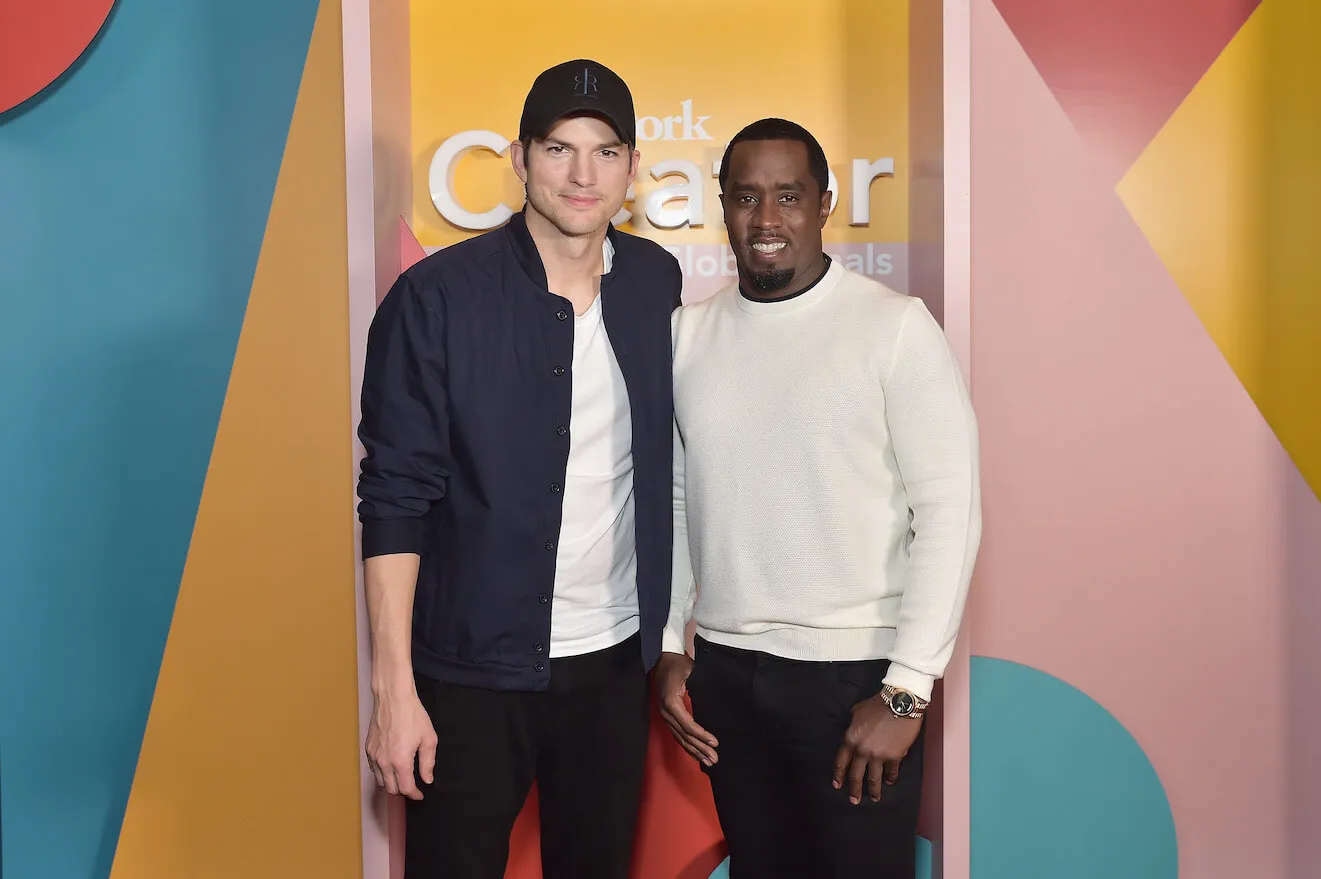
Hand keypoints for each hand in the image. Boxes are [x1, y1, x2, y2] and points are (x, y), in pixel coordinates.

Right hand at [365, 684, 437, 799]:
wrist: (393, 698)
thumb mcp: (428, 739)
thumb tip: (427, 779)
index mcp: (400, 761)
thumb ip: (428, 763)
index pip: (405, 789)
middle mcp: (384, 762)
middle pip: (391, 789)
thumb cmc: (412, 715)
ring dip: (391, 783)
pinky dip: (382, 773)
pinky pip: (374, 769)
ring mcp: (374, 756)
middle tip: (412, 785)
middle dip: (403, 790)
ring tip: (402, 777)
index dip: (414, 794)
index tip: (420, 794)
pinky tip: (391, 766)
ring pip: (380, 781)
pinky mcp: (368, 749)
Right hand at [656, 652, 718, 765]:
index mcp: (671, 702)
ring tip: (708, 761)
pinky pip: (677, 734)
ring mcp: (666, 716)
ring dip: (694, 750)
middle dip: (700, 748)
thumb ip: (697, 684)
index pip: (687, 724)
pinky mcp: (668, 716)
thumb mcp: (690, 670)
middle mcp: (666, 712)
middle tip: (714, 758)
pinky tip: (696, 753)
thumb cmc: (678, 664)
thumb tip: (711, 696)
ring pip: (680, 738)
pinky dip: (687, 745)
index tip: (715, 742)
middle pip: (684, 735)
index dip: (701, 735)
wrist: (663, 659)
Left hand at [832, 694, 921, 803]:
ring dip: (873, 791)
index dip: (839, 775)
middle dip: (854, 790)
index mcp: (850, 739)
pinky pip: (891, 772)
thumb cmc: (877, 704)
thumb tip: (854, 729)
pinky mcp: (894, 757)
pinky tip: (890, 781)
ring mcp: (878, 756)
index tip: (837, 786)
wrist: (900, 703)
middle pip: (855, 775)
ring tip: (874, 799)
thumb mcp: (857, 711)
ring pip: (873, 779)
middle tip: (853, 801)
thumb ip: (853, 724)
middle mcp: (862, 751)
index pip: (841, 762)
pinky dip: (891, 778)